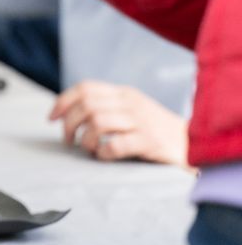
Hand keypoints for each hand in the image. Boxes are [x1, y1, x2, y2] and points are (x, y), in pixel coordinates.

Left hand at [49, 80, 186, 165]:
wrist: (193, 145)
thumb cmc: (154, 130)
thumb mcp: (130, 110)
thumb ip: (106, 107)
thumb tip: (68, 113)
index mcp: (123, 93)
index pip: (85, 88)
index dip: (63, 102)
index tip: (51, 118)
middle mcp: (130, 103)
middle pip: (87, 105)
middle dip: (69, 124)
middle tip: (68, 140)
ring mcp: (141, 121)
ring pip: (97, 122)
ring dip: (85, 139)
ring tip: (88, 149)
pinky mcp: (149, 142)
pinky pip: (116, 144)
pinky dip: (103, 152)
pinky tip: (104, 156)